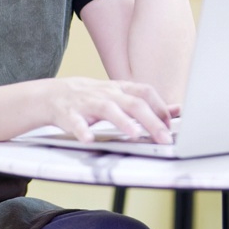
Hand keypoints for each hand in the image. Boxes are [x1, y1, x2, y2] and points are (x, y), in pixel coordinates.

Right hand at [46, 76, 173, 143]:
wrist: (51, 95)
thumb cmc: (91, 97)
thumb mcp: (119, 95)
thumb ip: (147, 103)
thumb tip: (177, 110)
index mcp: (120, 89)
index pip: (146, 93)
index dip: (160, 107)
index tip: (171, 126)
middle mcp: (106, 93)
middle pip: (133, 103)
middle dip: (151, 121)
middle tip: (164, 139)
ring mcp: (87, 102)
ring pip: (108, 109)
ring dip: (122, 122)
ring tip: (135, 135)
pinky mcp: (68, 114)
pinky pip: (76, 122)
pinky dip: (83, 131)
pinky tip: (89, 139)